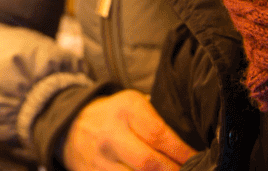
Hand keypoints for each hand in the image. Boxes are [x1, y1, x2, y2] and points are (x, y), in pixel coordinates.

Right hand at [62, 90, 195, 170]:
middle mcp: (111, 134)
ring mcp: (100, 159)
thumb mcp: (133, 104)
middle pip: (148, 163)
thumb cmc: (114, 115)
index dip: (182, 152)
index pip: (159, 135)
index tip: (197, 159)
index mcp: (125, 110)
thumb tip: (192, 140)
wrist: (71, 126)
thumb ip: (157, 118)